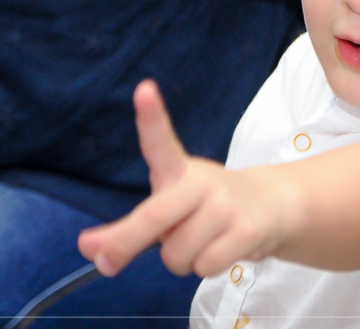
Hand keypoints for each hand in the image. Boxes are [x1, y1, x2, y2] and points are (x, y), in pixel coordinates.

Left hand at [78, 80, 290, 277]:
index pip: (161, 142)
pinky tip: (220, 250)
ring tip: (201, 242)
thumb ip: (126, 229)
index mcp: (179, 170)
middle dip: (124, 245)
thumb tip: (86, 247)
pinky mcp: (247, 231)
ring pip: (177, 255)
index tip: (143, 90)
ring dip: (181, 261)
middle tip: (106, 263)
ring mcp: (227, 206)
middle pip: (152, 217)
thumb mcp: (167, 207)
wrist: (272, 205)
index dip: (151, 116)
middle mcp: (202, 182)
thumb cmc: (206, 207)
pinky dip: (205, 269)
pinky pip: (205, 267)